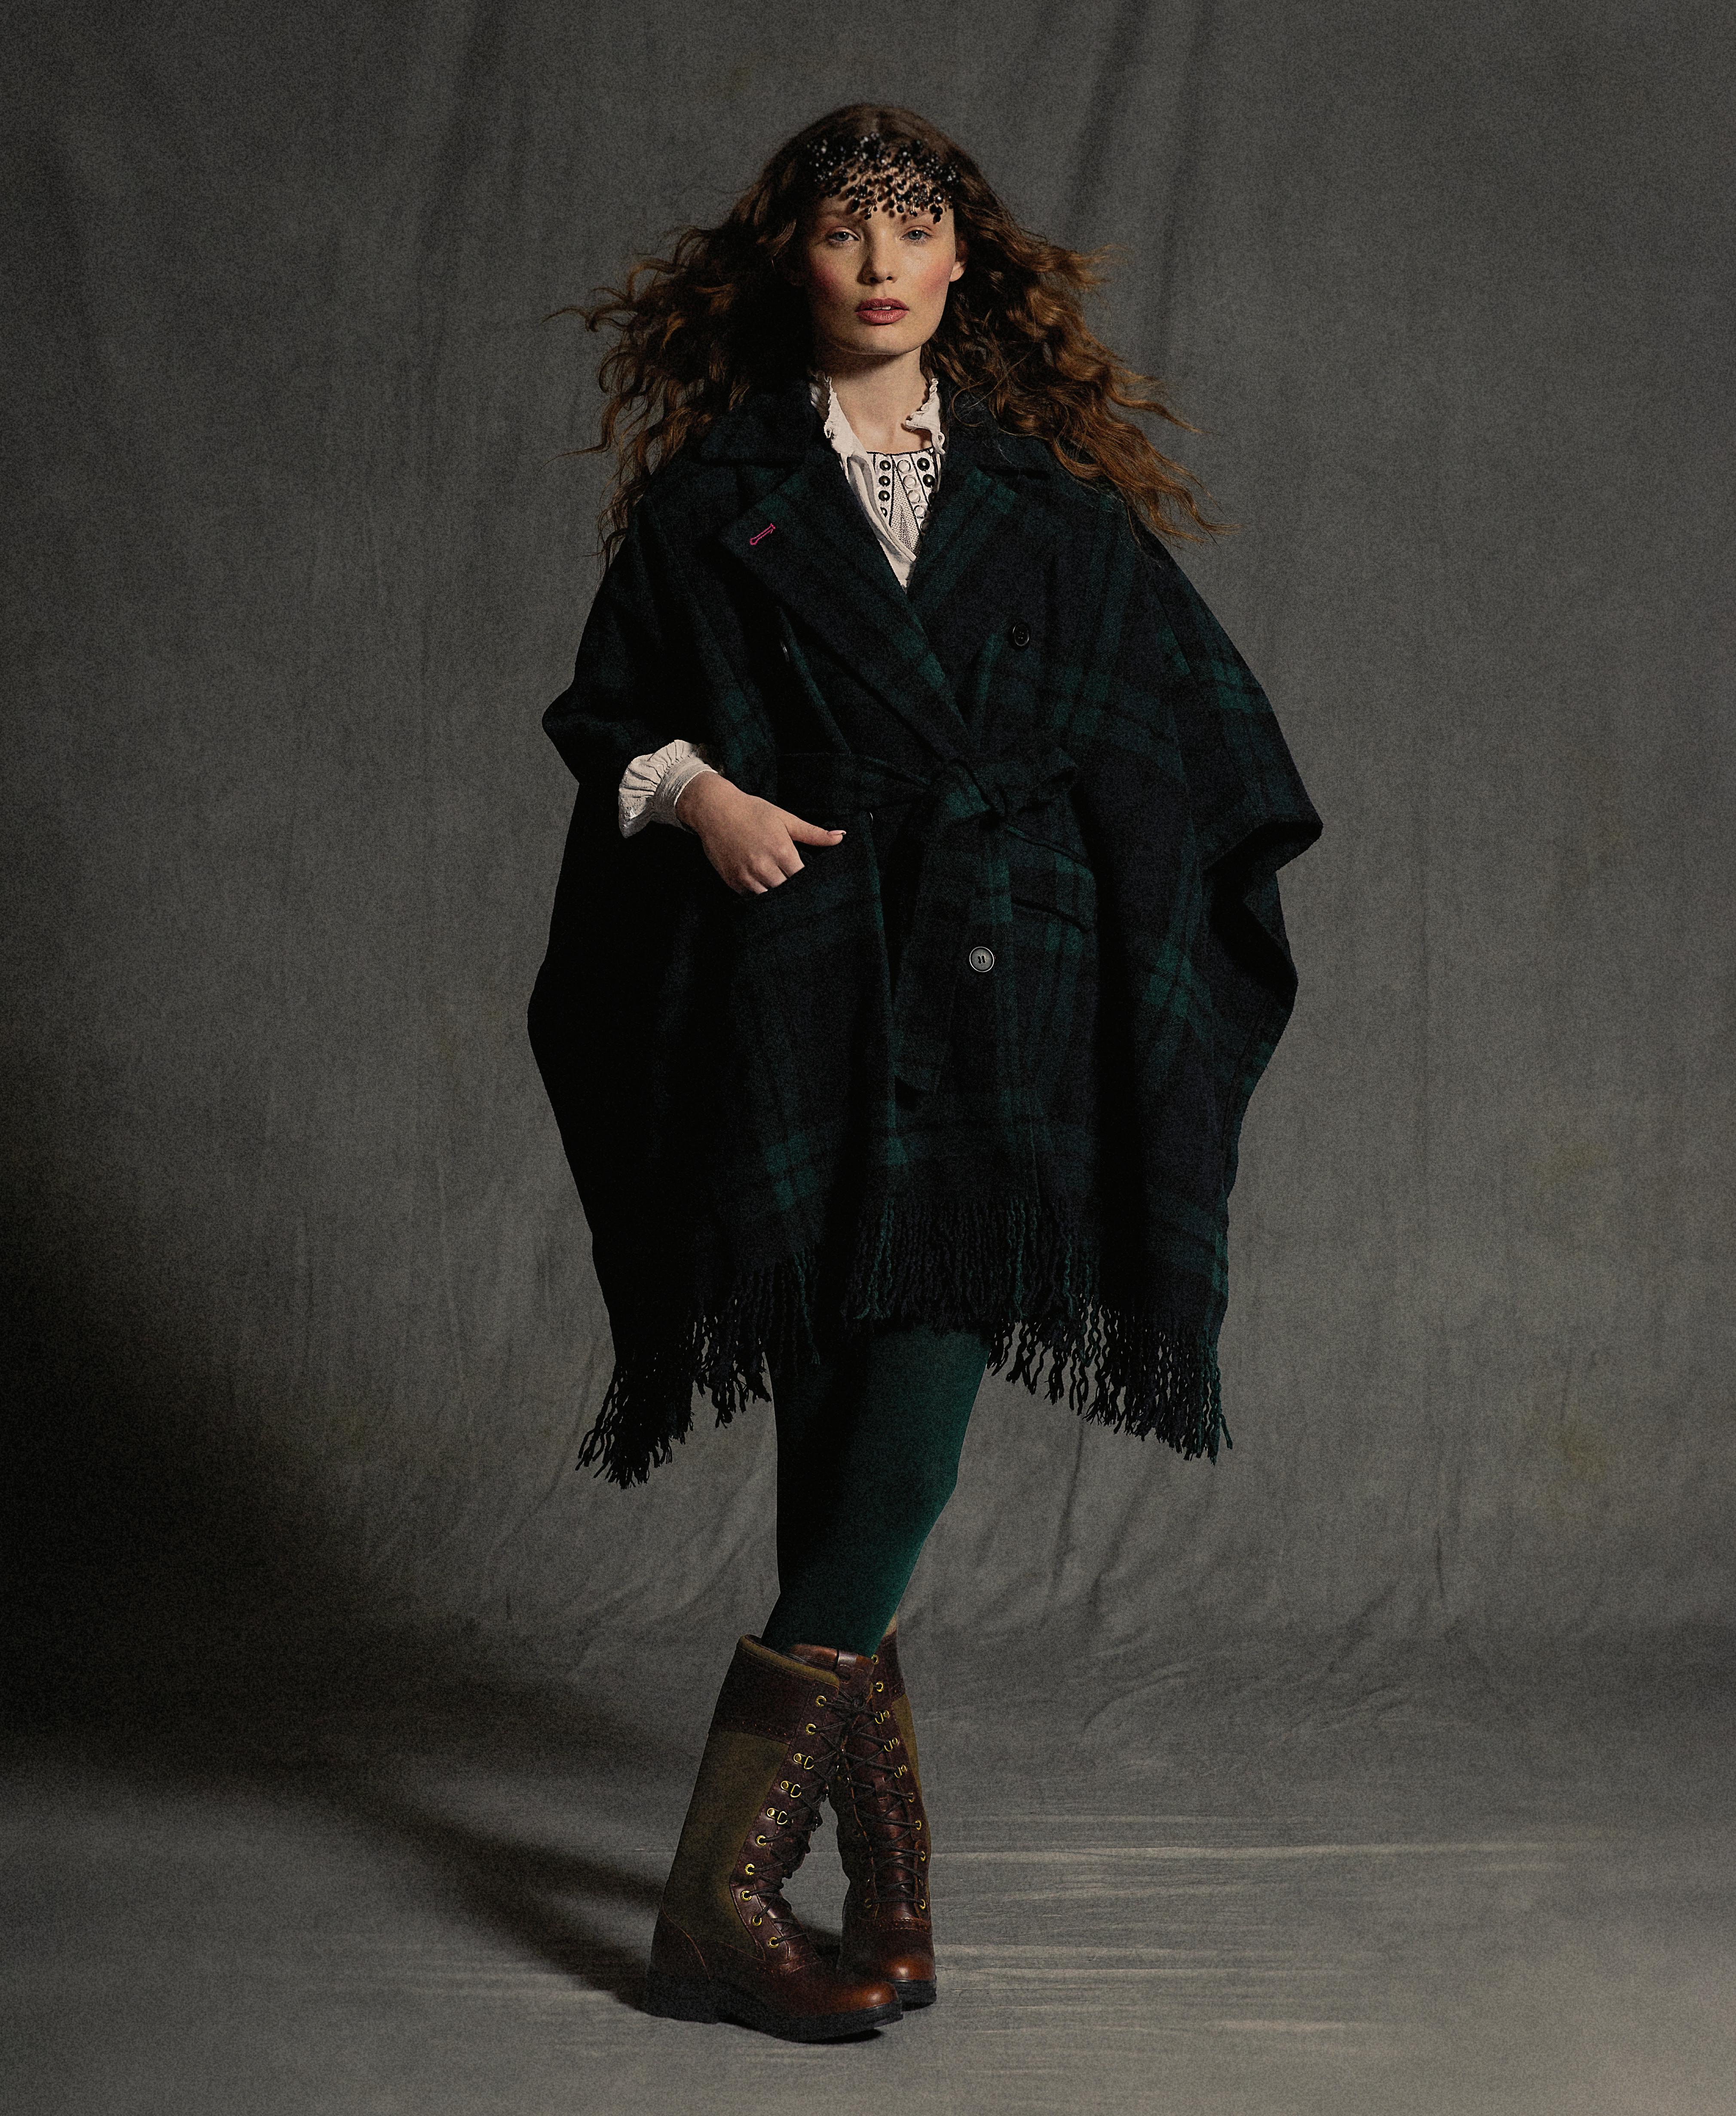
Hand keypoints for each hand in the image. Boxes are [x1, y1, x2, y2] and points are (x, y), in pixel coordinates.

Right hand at [676, 772, 844, 894]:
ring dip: (779, 900)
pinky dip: (761, 898)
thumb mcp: (786, 819)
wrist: (715, 810)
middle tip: (808, 900)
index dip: (812, 885)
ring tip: (789, 901)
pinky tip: (769, 895)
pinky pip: (752, 899)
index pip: (804, 879)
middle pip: (788, 893)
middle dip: (797, 895)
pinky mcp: (733, 882)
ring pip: (770, 900)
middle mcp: (764, 866)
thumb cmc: (753, 812)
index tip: (819, 888)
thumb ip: (814, 833)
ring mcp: (746, 876)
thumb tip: (841, 836)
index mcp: (781, 850)